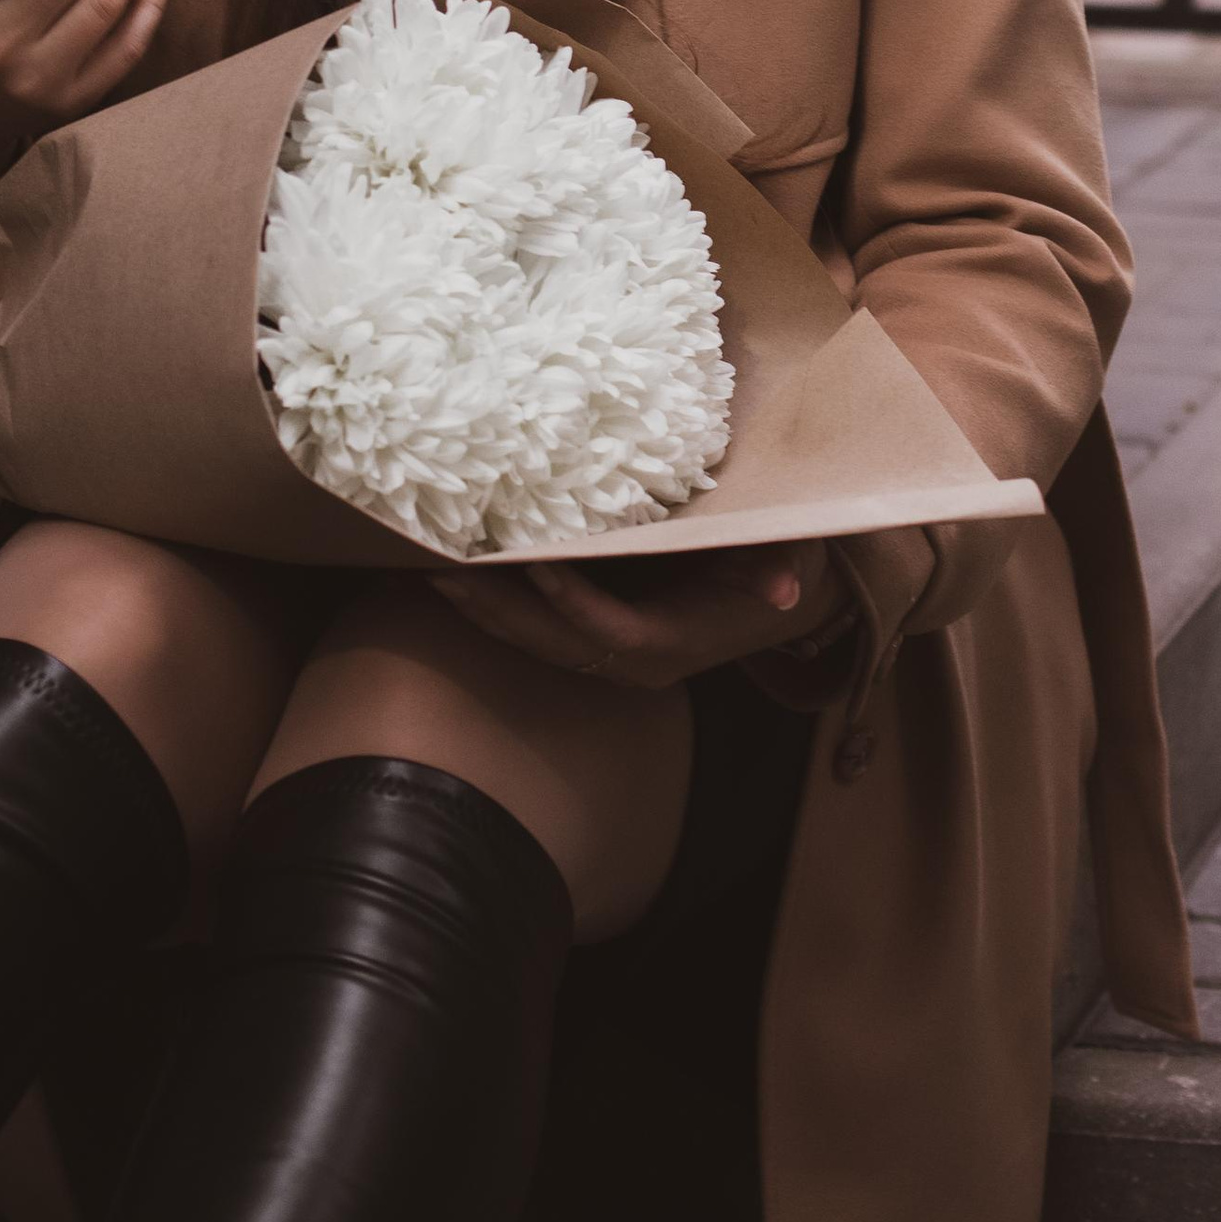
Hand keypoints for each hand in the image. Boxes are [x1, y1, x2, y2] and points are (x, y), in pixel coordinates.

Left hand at [435, 539, 836, 689]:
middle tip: (447, 567)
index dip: (573, 601)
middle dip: (500, 608)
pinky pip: (536, 630)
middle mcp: (635, 661)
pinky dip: (495, 606)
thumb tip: (785, 588)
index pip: (613, 628)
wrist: (771, 603)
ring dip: (483, 608)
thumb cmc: (777, 568)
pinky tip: (457, 575)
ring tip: (432, 569)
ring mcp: (611, 656)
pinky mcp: (595, 640)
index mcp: (675, 642)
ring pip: (535, 640)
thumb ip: (780, 570)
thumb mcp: (788, 560)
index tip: (533, 563)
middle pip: (555, 641)